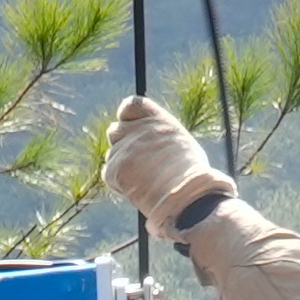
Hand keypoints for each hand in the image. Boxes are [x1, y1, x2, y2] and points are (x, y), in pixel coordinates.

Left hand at [104, 95, 222, 235]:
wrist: (185, 194)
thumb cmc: (191, 174)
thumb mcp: (181, 144)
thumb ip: (159, 137)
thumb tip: (152, 144)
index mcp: (156, 118)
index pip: (130, 105)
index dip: (127, 117)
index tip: (132, 128)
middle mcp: (137, 129)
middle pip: (115, 131)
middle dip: (122, 145)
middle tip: (138, 164)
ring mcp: (123, 148)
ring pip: (112, 155)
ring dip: (122, 167)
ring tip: (144, 181)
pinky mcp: (114, 169)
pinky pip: (109, 174)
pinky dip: (119, 183)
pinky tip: (138, 190)